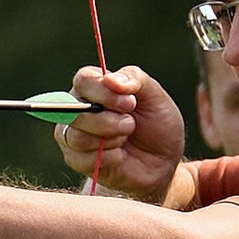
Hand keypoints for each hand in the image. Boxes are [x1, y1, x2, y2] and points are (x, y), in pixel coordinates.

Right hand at [59, 66, 191, 203]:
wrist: (164, 160)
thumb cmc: (156, 123)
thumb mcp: (154, 95)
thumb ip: (133, 78)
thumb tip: (109, 79)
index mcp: (95, 86)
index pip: (83, 81)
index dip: (104, 92)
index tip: (130, 103)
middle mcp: (79, 108)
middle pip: (74, 111)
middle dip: (109, 121)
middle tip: (131, 124)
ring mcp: (75, 135)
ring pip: (76, 137)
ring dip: (109, 140)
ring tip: (125, 138)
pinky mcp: (77, 160)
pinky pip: (81, 159)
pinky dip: (108, 158)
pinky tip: (120, 155)